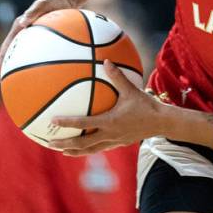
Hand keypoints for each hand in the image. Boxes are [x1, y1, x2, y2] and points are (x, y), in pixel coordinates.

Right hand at [0, 0, 74, 74]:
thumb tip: (23, 22)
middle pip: (15, 52)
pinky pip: (43, 51)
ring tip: (27, 79)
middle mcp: (25, 33)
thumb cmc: (53, 2)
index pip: (7, 45)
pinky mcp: (46, 38)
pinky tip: (49, 70)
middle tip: (9, 80)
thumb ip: (33, 12)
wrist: (66, 1)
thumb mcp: (43, 4)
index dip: (2, 58)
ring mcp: (35, 36)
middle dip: (10, 66)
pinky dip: (43, 60)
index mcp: (20, 27)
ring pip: (28, 53)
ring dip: (26, 64)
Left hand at [48, 60, 164, 154]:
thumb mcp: (131, 90)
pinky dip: (90, 149)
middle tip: (50, 143)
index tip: (53, 121)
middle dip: (64, 145)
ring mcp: (114, 141)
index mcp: (109, 122)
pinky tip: (86, 148)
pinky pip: (101, 148)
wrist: (162, 122)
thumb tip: (106, 61)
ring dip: (75, 151)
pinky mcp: (119, 143)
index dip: (67, 123)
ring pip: (90, 150)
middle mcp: (109, 134)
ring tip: (63, 151)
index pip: (83, 124)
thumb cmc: (147, 105)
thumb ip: (117, 76)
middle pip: (82, 144)